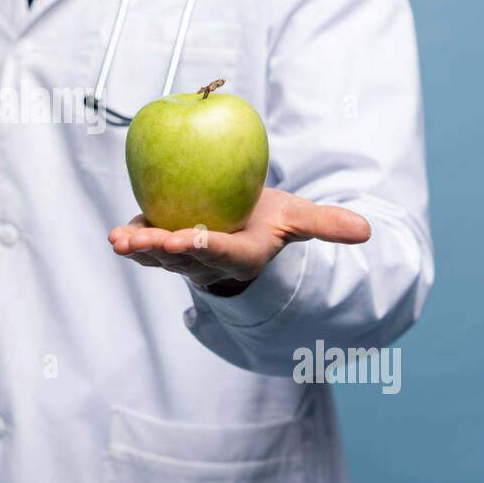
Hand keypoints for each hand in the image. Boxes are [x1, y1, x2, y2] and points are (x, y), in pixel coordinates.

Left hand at [108, 187, 370, 291]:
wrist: (239, 232)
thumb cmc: (267, 223)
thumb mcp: (296, 220)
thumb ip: (326, 225)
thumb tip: (367, 231)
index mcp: (240, 256)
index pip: (223, 252)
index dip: (206, 246)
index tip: (190, 237)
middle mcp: (208, 262)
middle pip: (182, 257)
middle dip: (161, 250)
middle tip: (140, 241)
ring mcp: (181, 258)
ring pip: (158, 255)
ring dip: (139, 249)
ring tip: (119, 240)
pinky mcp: (162, 243)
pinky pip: (146, 242)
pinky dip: (131, 238)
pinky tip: (116, 233)